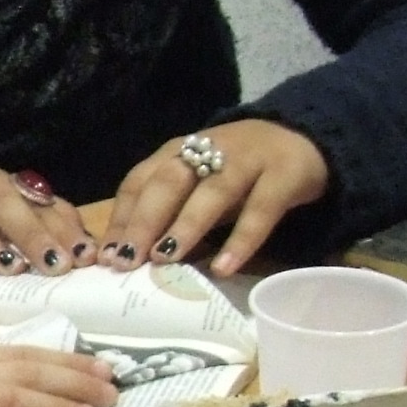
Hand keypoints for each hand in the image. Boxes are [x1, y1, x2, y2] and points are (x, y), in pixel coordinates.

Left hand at [100, 119, 330, 276]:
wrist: (303, 139)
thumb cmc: (237, 172)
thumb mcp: (196, 186)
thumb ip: (168, 214)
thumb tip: (129, 260)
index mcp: (177, 152)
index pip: (139, 182)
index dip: (120, 218)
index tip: (104, 257)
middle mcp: (207, 150)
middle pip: (168, 182)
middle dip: (143, 222)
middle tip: (126, 261)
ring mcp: (247, 160)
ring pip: (212, 192)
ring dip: (186, 226)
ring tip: (166, 259)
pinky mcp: (283, 175)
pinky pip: (261, 210)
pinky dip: (241, 240)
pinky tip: (224, 268)